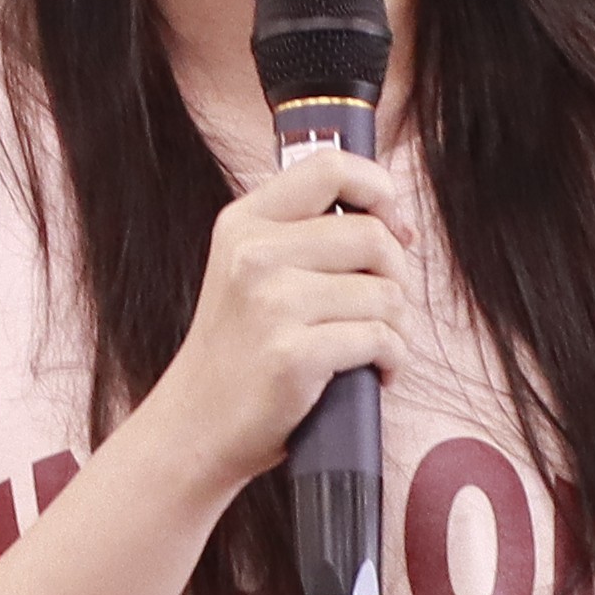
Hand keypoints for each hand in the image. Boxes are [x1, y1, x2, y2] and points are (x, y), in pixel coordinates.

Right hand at [138, 141, 411, 482]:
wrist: (195, 427)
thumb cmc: (239, 354)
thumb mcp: (249, 272)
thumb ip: (301, 236)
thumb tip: (392, 222)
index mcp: (245, 222)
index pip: (332, 167)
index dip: (380, 191)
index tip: (394, 229)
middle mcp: (254, 253)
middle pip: (372, 235)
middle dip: (398, 275)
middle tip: (385, 308)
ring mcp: (271, 303)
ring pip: (385, 292)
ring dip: (399, 326)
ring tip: (378, 348)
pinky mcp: (292, 353)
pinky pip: (380, 339)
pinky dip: (393, 360)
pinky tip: (376, 374)